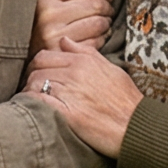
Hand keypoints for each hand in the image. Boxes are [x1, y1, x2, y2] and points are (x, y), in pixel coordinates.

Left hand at [25, 38, 141, 158]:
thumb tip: (65, 41)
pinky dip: (31, 104)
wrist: (137, 126)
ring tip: (32, 101)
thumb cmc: (127, 100)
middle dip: (32, 77)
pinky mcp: (67, 113)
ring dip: (30, 92)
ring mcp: (70, 92)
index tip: (40, 76)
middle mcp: (75, 72)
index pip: (46, 55)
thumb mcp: (111, 68)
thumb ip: (86, 52)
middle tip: (33, 89)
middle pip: (37, 67)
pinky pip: (39, 102)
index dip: (39, 66)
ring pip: (35, 83)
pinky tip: (33, 110)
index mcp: (84, 60)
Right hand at [33, 0, 114, 53]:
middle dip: (108, 6)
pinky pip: (95, 43)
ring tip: (102, 22)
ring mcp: (54, 35)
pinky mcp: (63, 53)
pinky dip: (101, 39)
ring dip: (106, 23)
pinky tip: (96, 37)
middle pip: (97, 3)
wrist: (19, 51)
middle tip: (108, 9)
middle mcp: (48, 13)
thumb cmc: (36, 16)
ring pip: (99, 23)